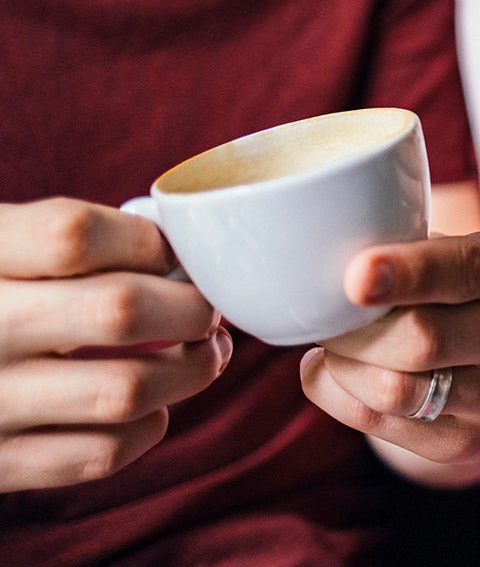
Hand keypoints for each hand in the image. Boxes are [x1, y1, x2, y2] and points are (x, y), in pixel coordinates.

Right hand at [0, 198, 230, 490]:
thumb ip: (59, 237)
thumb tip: (174, 247)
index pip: (73, 235)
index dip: (146, 242)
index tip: (173, 253)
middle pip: (117, 311)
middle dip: (190, 308)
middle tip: (208, 308)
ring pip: (124, 391)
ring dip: (189, 372)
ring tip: (204, 354)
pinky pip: (96, 454)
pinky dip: (145, 429)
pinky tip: (151, 407)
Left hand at [299, 227, 479, 481]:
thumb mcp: (474, 248)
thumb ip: (416, 246)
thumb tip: (330, 260)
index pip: (465, 271)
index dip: (406, 273)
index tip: (356, 275)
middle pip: (422, 339)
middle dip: (355, 327)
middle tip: (325, 310)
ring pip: (394, 390)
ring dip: (343, 364)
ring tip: (332, 342)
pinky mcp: (466, 444)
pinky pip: (378, 424)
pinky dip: (338, 393)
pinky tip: (334, 371)